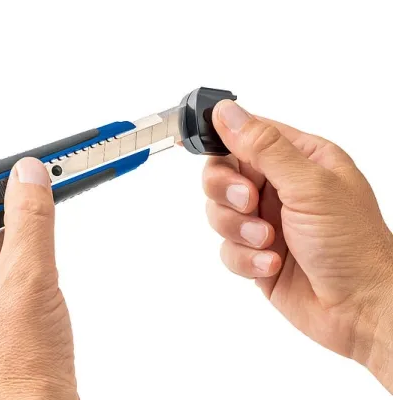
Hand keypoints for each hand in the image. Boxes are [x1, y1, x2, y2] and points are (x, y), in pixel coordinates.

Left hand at [0, 158, 77, 399]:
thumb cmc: (21, 366)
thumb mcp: (28, 278)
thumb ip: (29, 220)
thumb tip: (27, 176)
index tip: (6, 175)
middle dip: (9, 223)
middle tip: (33, 202)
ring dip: (23, 248)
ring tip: (41, 256)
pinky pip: (7, 278)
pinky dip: (28, 268)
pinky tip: (44, 277)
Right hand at [203, 100, 392, 389]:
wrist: (360, 309)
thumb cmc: (353, 245)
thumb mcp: (309, 186)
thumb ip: (264, 148)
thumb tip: (228, 112)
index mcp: (299, 159)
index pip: (245, 135)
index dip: (222, 142)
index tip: (207, 152)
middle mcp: (280, 187)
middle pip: (222, 174)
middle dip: (227, 192)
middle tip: (249, 204)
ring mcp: (266, 221)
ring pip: (219, 212)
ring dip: (238, 229)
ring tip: (268, 241)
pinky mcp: (256, 253)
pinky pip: (226, 248)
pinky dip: (246, 258)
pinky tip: (273, 264)